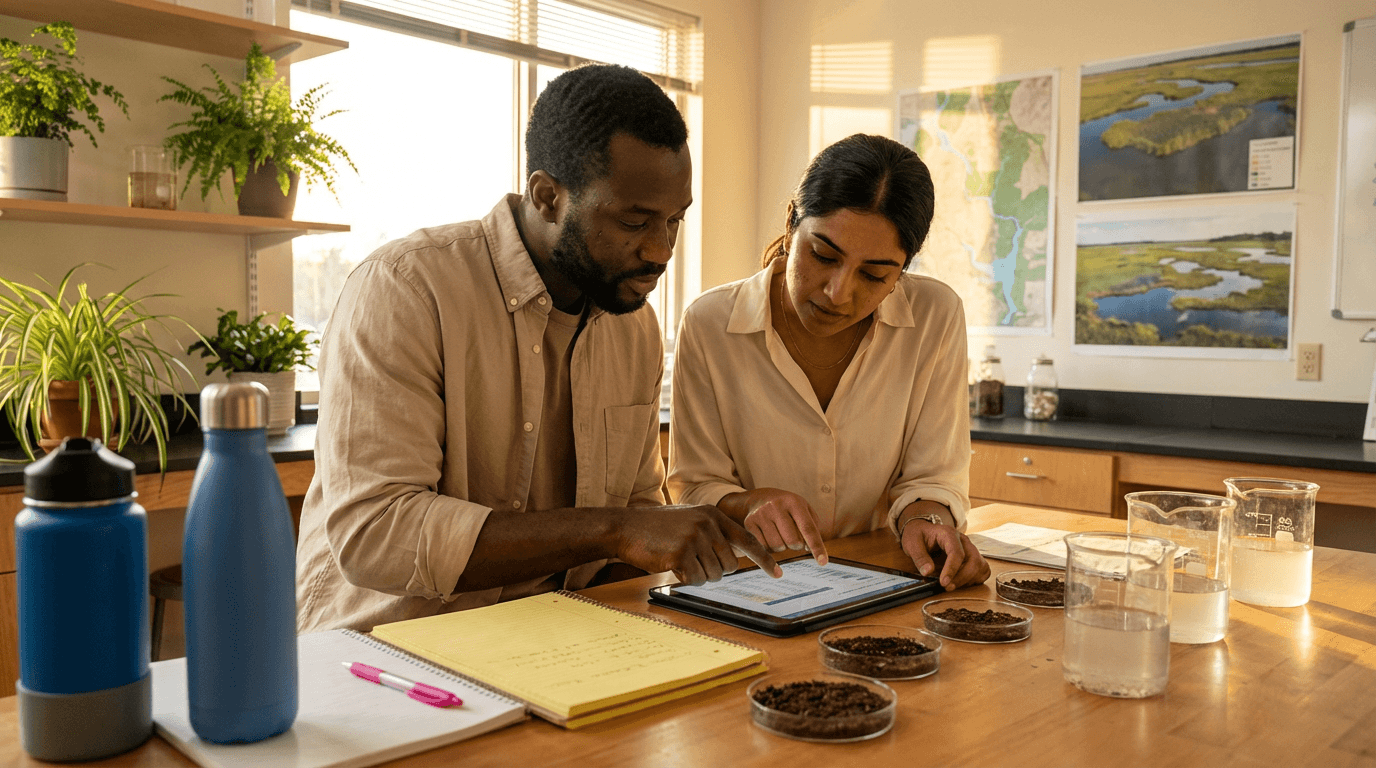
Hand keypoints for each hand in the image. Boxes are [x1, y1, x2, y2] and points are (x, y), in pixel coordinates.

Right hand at [613, 505, 781, 585]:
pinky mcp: (682, 553)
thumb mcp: (690, 522)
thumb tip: (734, 560)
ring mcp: (695, 538)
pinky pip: (695, 580)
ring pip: (714, 575)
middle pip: (730, 565)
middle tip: (692, 560)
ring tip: (678, 558)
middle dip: (714, 570)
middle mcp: (708, 524)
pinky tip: (670, 564)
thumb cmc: (657, 529)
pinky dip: (684, 578)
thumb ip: (713, 535)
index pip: (747, 540)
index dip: (764, 559)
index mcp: (713, 515)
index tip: (777, 573)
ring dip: (697, 574)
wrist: (625, 528)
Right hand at [719, 488, 827, 565]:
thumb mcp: (803, 510)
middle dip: (796, 545)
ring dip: (781, 546)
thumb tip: (810, 549)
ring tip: (778, 533)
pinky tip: (767, 536)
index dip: (817, 547)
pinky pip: (763, 547)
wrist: (759, 498)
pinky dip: (768, 548)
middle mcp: (776, 506)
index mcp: (794, 502)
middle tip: (792, 536)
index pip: (808, 528)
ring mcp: (761, 514)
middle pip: (793, 542)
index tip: (823, 563)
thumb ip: (812, 527)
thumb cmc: (787, 508)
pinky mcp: (749, 522)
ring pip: (777, 547)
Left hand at [901, 519, 989, 590]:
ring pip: (980, 566)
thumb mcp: (912, 543)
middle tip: (947, 587)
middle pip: (973, 560)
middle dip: (961, 578)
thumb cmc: (918, 535)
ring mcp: (969, 548)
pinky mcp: (972, 557)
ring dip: (968, 580)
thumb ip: (919, 557)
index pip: (957, 552)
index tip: (943, 583)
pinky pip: (983, 569)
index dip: (952, 569)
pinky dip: (975, 579)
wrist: (923, 531)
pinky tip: (961, 582)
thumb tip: (928, 572)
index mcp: (948, 534)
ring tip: (952, 585)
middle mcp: (963, 540)